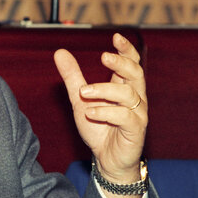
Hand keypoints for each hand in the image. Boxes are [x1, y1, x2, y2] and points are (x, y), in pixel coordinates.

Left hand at [54, 33, 146, 197]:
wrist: (106, 160)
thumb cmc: (98, 128)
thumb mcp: (80, 100)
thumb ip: (72, 77)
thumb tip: (60, 52)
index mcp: (123, 87)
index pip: (131, 63)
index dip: (126, 50)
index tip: (116, 37)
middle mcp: (134, 98)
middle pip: (136, 73)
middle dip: (121, 63)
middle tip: (104, 57)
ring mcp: (137, 114)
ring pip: (128, 94)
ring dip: (104, 90)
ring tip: (83, 93)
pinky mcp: (136, 130)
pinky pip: (125, 116)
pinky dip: (105, 112)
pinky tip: (89, 113)